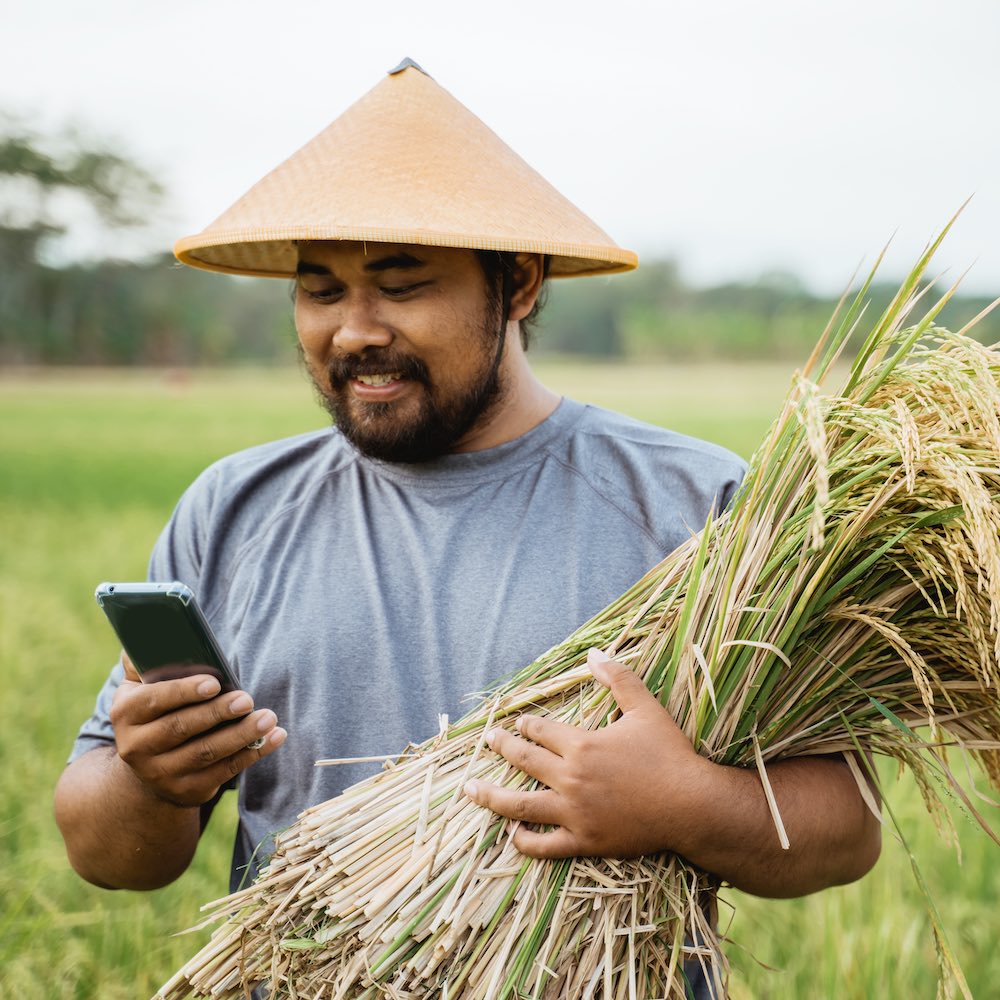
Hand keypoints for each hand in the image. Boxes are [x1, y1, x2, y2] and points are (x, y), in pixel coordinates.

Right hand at [109, 653, 285, 807]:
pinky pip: (224, 771)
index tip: (214, 683)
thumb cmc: (156, 712)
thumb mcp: (140, 688)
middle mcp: (137, 747)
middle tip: (248, 698)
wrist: (149, 769)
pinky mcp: (187, 790)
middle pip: (182, 728)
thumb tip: (156, 635)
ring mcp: (161, 773)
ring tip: (269, 717)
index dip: (184, 691)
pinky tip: (275, 737)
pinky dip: (252, 754)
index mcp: (126, 714)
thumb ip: (145, 662)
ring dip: (241, 735)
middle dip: (218, 712)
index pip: (154, 700)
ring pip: (206, 753)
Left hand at [464, 648, 713, 858]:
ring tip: (470, 790)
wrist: (691, 805)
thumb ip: (618, 678)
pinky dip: (526, 841)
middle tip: (489, 741)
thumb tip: (594, 652)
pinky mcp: (584, 840)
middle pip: (523, 761)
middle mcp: (571, 777)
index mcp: (581, 744)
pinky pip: (546, 845)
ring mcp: (574, 812)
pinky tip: (513, 836)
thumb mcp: (645, 708)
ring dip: (491, 797)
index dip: (525, 726)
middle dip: (502, 748)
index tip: (516, 724)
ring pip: (520, 804)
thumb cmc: (669, 754)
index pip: (539, 731)